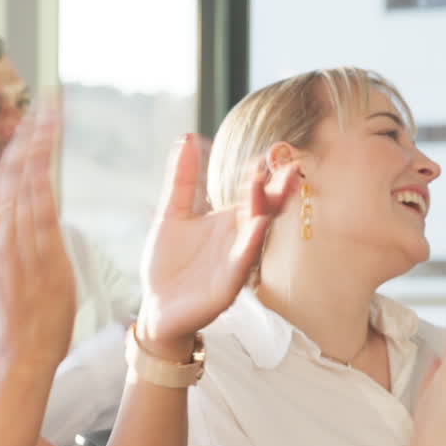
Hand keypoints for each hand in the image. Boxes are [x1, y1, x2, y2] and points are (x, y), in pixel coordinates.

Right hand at [0, 103, 76, 367]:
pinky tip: (42, 163)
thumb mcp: (3, 256)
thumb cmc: (22, 305)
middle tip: (44, 103)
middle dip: (27, 137)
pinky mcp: (35, 262)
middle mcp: (1, 235)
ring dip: (35, 153)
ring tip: (48, 120)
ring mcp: (17, 248)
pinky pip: (35, 219)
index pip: (3, 178)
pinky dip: (36, 190)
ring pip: (21, 189)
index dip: (17, 144)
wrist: (23, 347)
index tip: (33, 115)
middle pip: (10, 175)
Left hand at [137, 136, 293, 358]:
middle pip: (263, 210)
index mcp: (228, 222)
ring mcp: (236, 263)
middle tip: (289, 166)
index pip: (251, 194)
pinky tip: (259, 226)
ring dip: (263, 210)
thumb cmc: (167, 264)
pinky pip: (243, 263)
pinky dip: (251, 244)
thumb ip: (181, 179)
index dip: (260, 176)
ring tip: (269, 186)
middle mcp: (238, 240)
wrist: (156, 307)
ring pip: (256, 233)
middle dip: (277, 190)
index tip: (266, 154)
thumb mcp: (172, 214)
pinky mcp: (228, 286)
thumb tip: (186, 137)